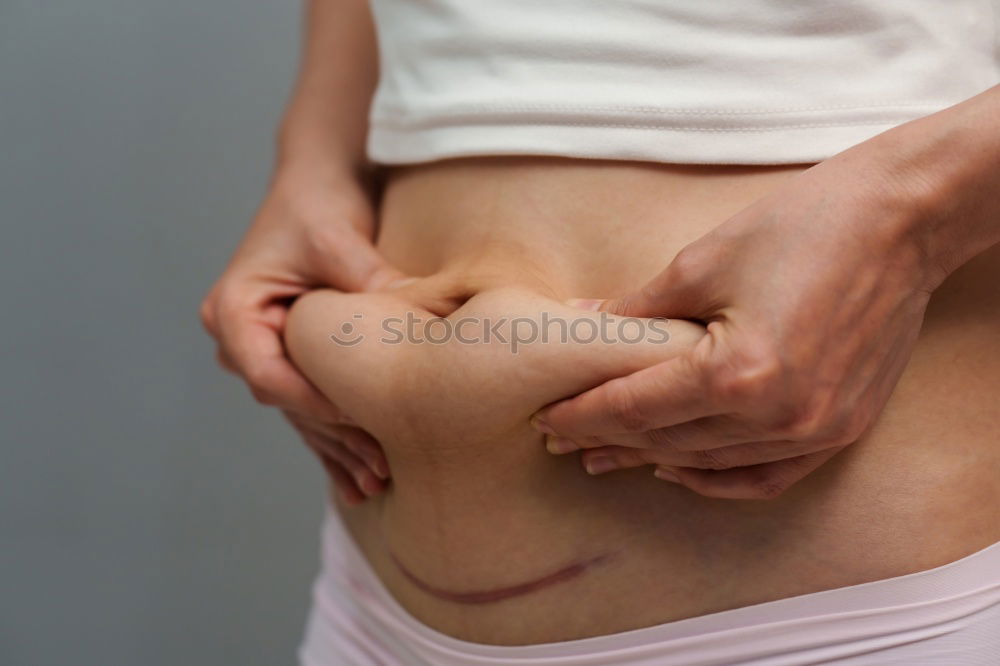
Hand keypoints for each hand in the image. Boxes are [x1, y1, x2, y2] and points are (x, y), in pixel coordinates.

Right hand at [201, 167, 400, 502]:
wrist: (317, 185)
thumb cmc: (317, 204)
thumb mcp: (337, 239)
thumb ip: (366, 281)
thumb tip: (419, 321)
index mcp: (234, 310)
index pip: (269, 372)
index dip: (315, 399)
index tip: (362, 416)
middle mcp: (241, 337)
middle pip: (287, 400)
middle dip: (334, 435)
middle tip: (380, 466)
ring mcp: (265, 351)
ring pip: (302, 411)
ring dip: (338, 447)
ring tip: (376, 482)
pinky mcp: (294, 357)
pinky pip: (312, 406)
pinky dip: (336, 438)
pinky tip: (356, 481)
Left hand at [532, 148, 937, 498]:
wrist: (899, 222)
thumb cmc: (800, 228)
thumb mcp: (702, 262)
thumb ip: (638, 309)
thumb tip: (582, 321)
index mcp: (739, 374)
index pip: (637, 408)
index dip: (584, 415)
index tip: (546, 418)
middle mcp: (779, 416)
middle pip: (669, 441)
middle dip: (608, 439)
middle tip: (563, 439)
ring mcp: (816, 430)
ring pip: (712, 463)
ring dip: (655, 461)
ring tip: (608, 457)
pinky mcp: (841, 429)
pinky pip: (768, 475)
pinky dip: (719, 479)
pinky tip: (680, 471)